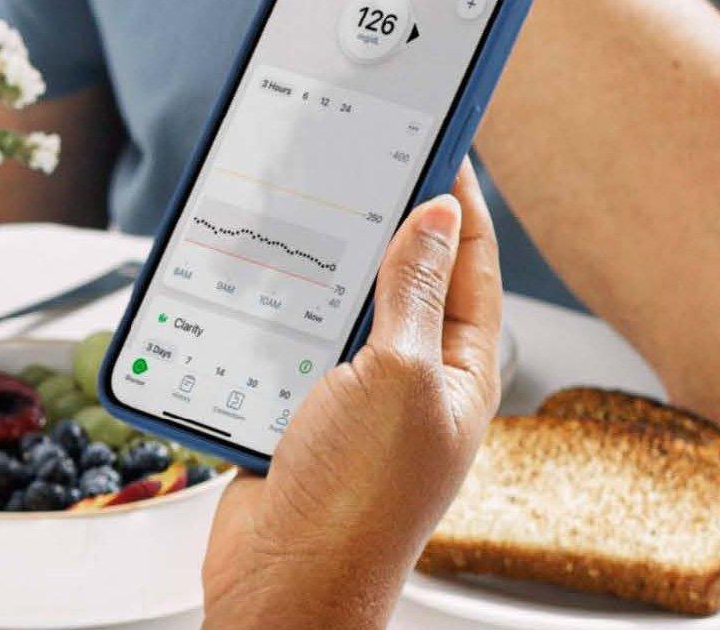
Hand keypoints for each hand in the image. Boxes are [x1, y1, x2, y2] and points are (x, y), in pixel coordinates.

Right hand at [201, 162, 504, 629]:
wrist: (287, 581)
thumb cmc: (358, 500)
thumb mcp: (398, 376)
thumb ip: (413, 294)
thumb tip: (436, 218)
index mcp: (462, 372)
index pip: (469, 263)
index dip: (455, 199)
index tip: (438, 138)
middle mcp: (413, 383)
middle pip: (403, 279)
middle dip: (382, 221)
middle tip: (361, 156)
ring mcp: (356, 401)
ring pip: (339, 309)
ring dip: (318, 267)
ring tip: (300, 209)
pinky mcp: (300, 415)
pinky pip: (288, 345)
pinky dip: (269, 311)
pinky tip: (250, 284)